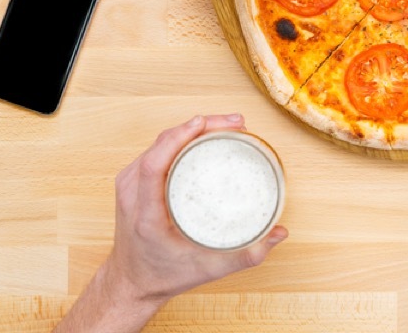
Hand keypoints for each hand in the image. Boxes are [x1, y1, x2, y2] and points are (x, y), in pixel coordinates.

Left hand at [102, 114, 287, 307]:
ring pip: (158, 143)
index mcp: (146, 215)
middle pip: (160, 145)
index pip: (155, 165)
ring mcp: (128, 186)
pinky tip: (201, 135)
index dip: (179, 138)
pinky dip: (179, 138)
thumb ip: (247, 254)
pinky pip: (155, 150)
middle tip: (235, 124)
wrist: (131, 283)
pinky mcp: (131, 181)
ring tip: (224, 126)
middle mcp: (132, 195)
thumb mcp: (208, 270)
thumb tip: (279, 233)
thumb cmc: (164, 276)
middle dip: (197, 126)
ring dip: (190, 128)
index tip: (206, 124)